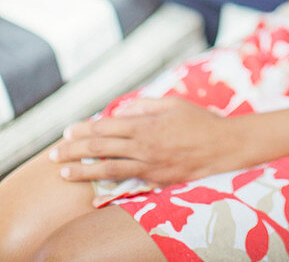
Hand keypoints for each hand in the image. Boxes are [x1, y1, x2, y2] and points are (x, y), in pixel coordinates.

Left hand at [48, 98, 253, 184]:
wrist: (224, 147)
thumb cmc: (199, 121)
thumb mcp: (172, 104)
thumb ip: (144, 105)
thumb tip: (122, 110)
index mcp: (146, 124)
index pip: (106, 127)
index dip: (84, 130)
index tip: (67, 132)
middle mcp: (143, 147)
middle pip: (101, 148)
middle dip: (74, 151)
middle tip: (54, 155)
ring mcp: (149, 167)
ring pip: (108, 170)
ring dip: (83, 172)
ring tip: (63, 174)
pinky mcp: (156, 182)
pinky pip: (127, 185)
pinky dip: (108, 188)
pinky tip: (94, 193)